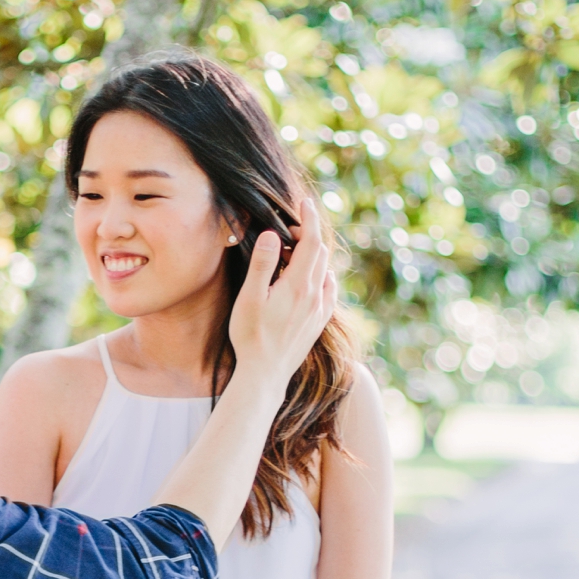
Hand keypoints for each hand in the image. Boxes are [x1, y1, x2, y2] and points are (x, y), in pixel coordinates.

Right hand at [228, 194, 336, 395]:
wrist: (265, 374)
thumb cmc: (251, 336)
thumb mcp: (250, 298)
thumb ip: (262, 265)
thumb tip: (271, 235)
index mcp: (297, 285)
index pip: (311, 242)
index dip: (309, 219)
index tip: (304, 204)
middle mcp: (314, 295)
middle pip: (319, 253)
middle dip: (307, 235)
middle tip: (289, 230)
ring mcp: (319, 310)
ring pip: (324, 271)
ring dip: (313, 256)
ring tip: (294, 254)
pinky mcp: (318, 322)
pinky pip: (329, 291)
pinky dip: (323, 276)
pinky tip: (315, 279)